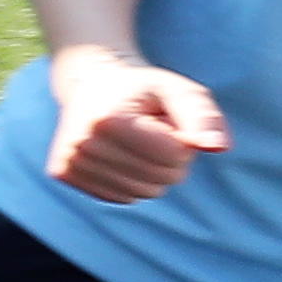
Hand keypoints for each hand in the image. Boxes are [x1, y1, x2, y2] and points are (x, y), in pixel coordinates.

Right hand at [44, 43, 229, 201]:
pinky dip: (131, 181)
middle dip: (170, 158)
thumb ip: (204, 117)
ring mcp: (69, 161)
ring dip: (151, 171)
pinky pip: (121, 197)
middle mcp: (82, 143)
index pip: (173, 154)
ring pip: (142, 192)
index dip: (182, 139)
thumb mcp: (179, 91)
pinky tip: (119, 155)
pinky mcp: (63, 173)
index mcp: (107, 119)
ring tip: (135, 143)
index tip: (163, 119)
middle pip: (160, 177)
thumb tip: (219, 148)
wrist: (89, 84)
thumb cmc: (143, 89)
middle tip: (151, 131)